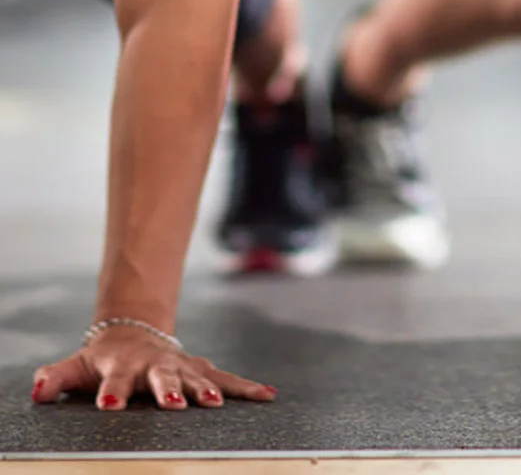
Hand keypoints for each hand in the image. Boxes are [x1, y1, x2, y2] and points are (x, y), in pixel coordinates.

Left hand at [32, 331, 275, 410]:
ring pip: (196, 378)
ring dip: (206, 391)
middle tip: (175, 405)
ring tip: (214, 405)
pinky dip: (246, 387)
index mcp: (121, 364)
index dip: (111, 390)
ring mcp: (181, 365)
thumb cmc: (101, 360)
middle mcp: (155, 363)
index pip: (114, 378)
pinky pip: (226, 379)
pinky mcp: (200, 370)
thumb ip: (55, 378)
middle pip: (162, 377)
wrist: (133, 331)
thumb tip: (36, 389)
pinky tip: (267, 396)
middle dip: (170, 390)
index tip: (109, 405)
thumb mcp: (75, 366)